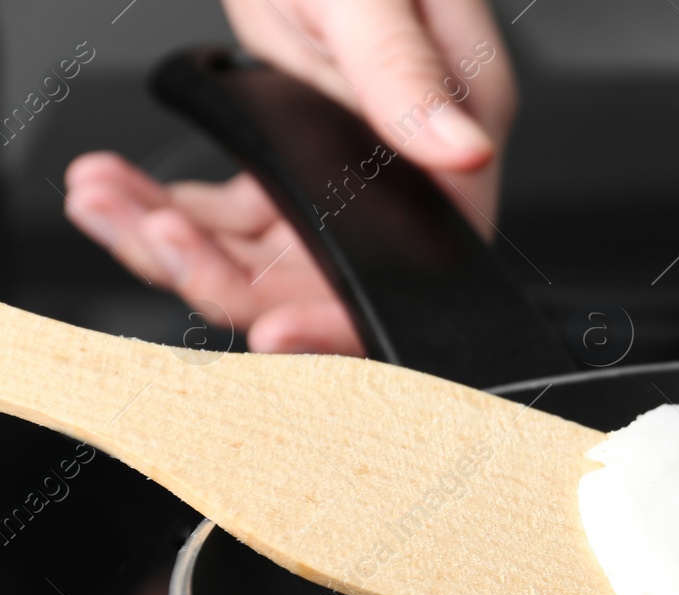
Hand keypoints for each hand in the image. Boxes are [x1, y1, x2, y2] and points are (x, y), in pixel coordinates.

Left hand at [64, 0, 515, 355]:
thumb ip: (406, 73)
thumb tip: (464, 151)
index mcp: (454, 128)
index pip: (417, 262)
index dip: (344, 314)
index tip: (271, 332)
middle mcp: (407, 165)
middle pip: (326, 276)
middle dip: (227, 277)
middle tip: (154, 237)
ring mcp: (347, 167)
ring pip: (266, 256)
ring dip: (176, 243)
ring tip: (109, 199)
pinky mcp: (293, 154)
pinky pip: (230, 217)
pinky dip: (167, 211)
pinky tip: (120, 186)